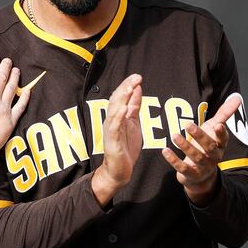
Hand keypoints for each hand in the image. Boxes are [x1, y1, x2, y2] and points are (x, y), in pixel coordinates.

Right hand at [0, 54, 29, 154]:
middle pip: (1, 78)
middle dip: (5, 67)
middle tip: (8, 60)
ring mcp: (3, 109)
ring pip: (12, 89)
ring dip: (15, 78)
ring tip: (16, 70)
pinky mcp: (11, 120)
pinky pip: (21, 106)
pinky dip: (25, 97)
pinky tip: (28, 90)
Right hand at [92, 74, 142, 204]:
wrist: (119, 170)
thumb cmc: (125, 147)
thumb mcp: (133, 123)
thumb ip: (134, 107)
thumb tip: (137, 89)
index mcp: (118, 116)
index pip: (121, 97)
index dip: (128, 86)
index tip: (137, 76)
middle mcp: (112, 120)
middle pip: (116, 100)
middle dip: (126, 88)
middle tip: (136, 77)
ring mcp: (110, 130)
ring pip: (114, 110)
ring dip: (122, 98)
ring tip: (130, 88)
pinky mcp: (111, 141)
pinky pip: (114, 127)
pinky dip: (118, 116)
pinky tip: (123, 108)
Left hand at [162, 95, 240, 205]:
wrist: (200, 176)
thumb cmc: (206, 146)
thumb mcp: (214, 130)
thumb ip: (224, 114)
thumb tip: (237, 98)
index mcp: (219, 145)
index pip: (223, 139)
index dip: (221, 133)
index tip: (218, 125)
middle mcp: (213, 157)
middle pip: (208, 147)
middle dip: (199, 136)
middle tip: (187, 124)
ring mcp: (202, 167)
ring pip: (196, 157)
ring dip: (185, 146)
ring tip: (175, 136)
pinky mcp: (190, 174)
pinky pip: (182, 167)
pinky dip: (173, 160)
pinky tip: (165, 150)